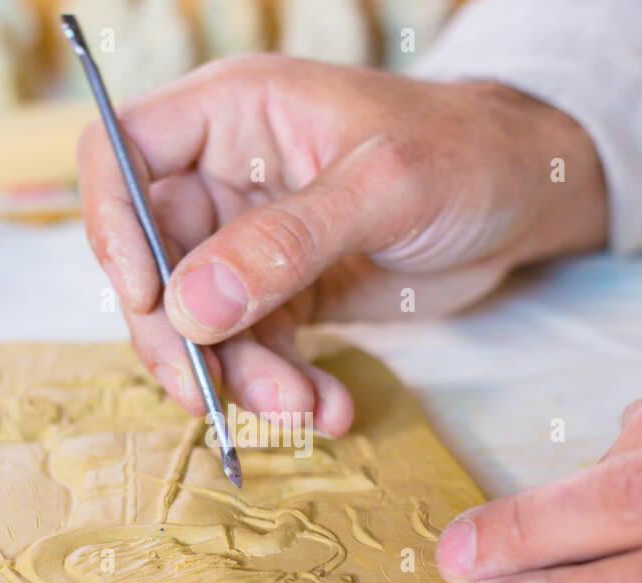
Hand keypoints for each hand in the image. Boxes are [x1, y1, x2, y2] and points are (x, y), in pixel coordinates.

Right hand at [78, 54, 605, 433]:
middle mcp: (226, 176)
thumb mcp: (383, 188)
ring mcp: (251, 241)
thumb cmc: (466, 153)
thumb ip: (286, 244)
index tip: (148, 296)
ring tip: (303, 410)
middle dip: (181, 337)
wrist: (528, 196)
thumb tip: (190, 306)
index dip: (113, 225)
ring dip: (241, 378)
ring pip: (202, 322)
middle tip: (210, 396)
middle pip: (152, 260)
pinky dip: (284, 387)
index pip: (120, 154)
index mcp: (233, 114)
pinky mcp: (284, 294)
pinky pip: (256, 351)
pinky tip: (328, 408)